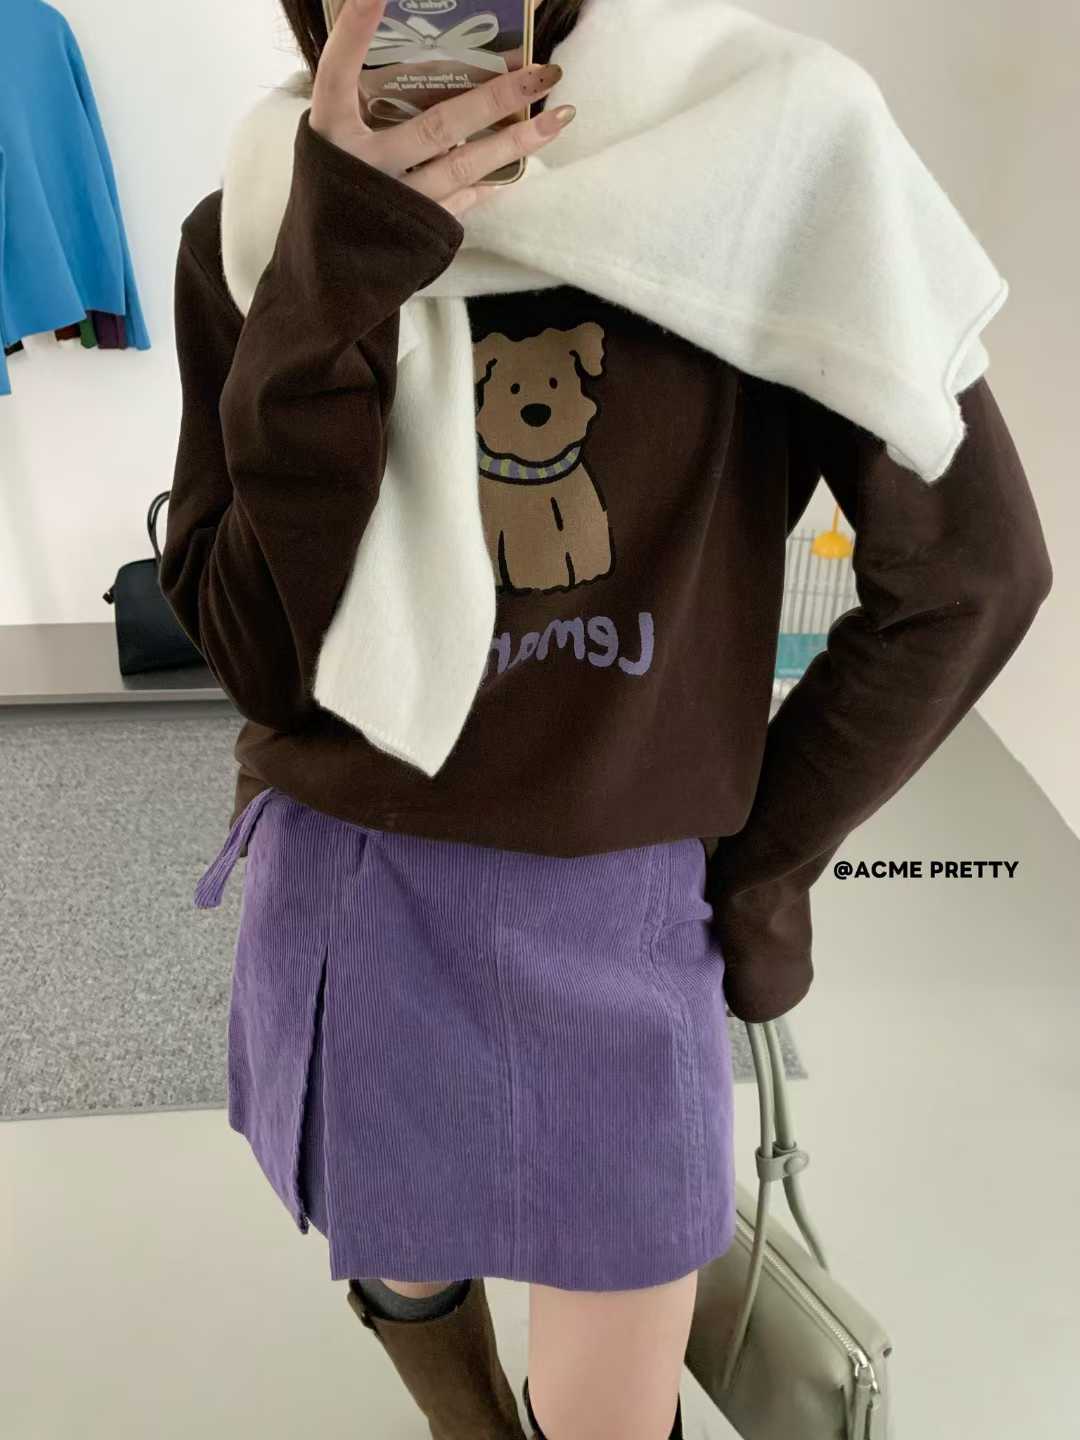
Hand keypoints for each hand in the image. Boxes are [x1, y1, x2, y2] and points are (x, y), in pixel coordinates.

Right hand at [310, 0, 574, 218]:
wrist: (325, 272)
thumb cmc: (333, 191)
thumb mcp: (334, 143)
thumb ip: (363, 106)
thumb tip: (428, 65)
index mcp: (330, 132)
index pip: (339, 69)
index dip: (356, 29)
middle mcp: (363, 166)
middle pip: (438, 126)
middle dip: (495, 96)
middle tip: (541, 72)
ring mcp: (394, 203)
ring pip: (463, 166)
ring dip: (515, 142)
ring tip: (558, 118)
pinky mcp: (416, 233)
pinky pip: (461, 200)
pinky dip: (488, 182)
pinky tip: (519, 165)